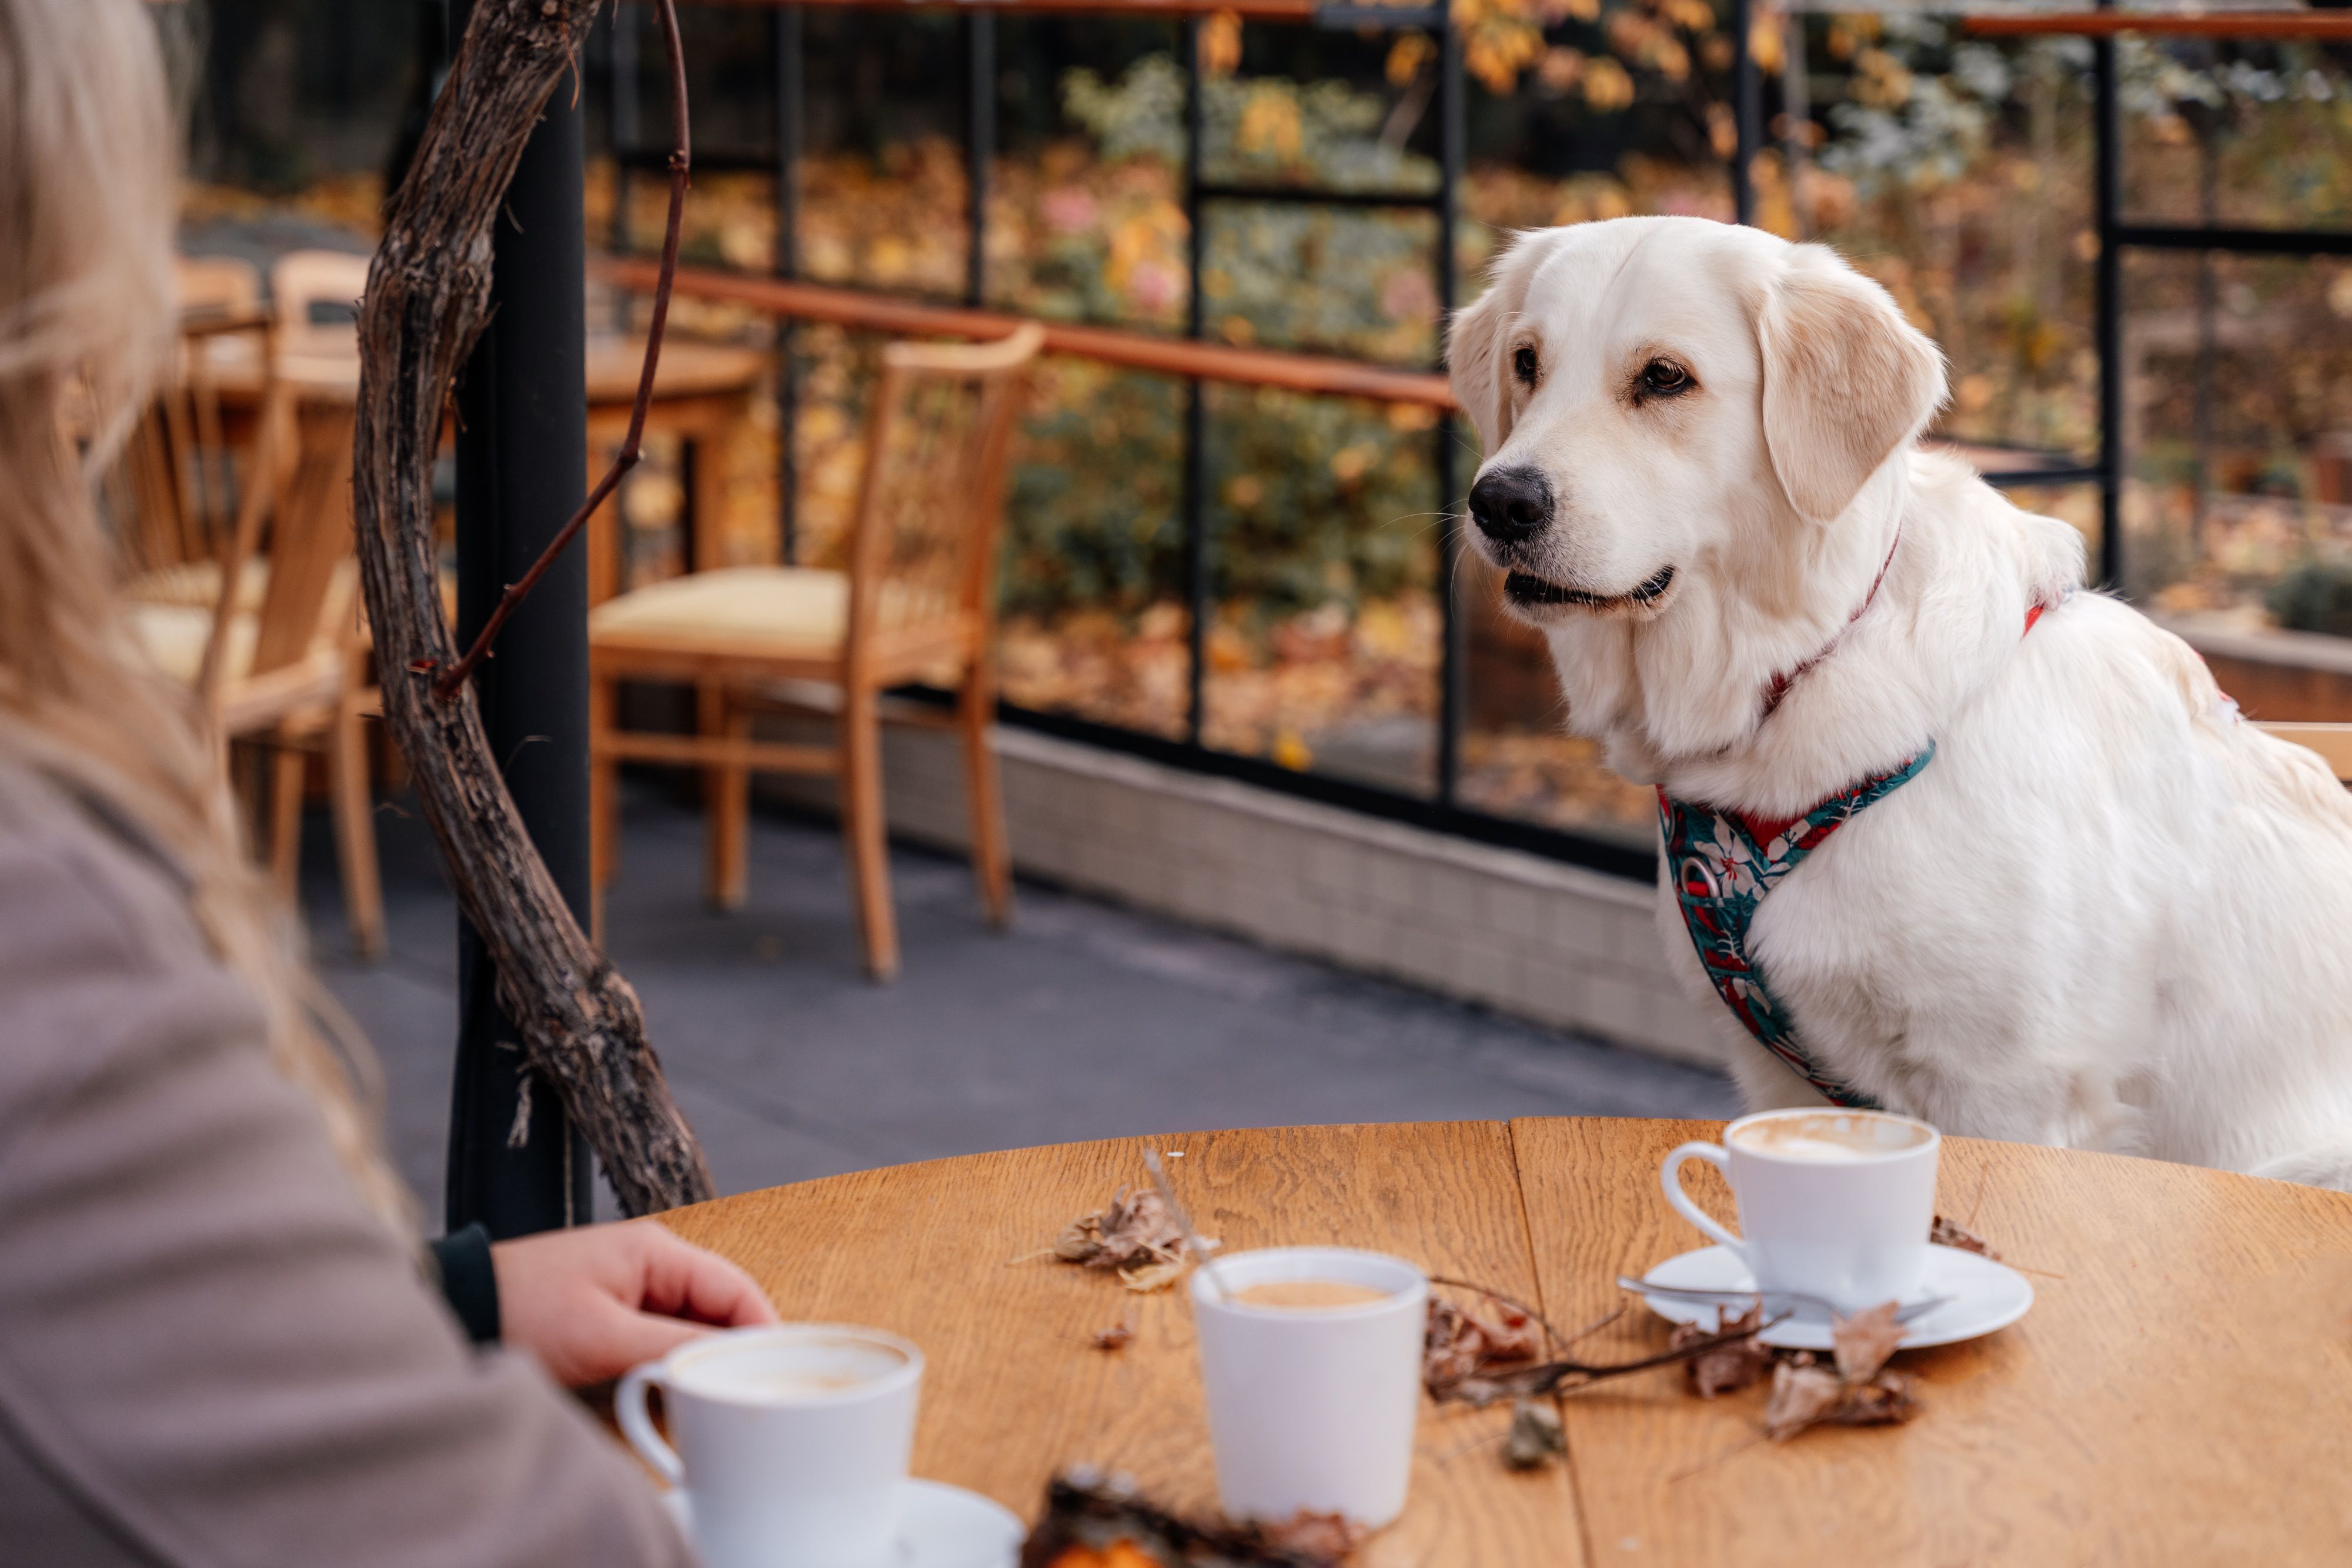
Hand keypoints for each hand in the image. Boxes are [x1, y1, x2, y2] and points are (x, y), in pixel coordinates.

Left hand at [490, 1219, 777, 1387]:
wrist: (458, 1307)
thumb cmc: (522, 1310)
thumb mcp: (604, 1336)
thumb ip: (673, 1348)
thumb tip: (730, 1364)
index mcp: (657, 1251)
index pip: (736, 1289)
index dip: (764, 1331)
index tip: (782, 1373)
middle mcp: (653, 1262)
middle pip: (720, 1308)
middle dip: (736, 1349)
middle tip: (752, 1393)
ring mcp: (634, 1286)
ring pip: (693, 1325)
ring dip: (704, 1358)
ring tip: (719, 1396)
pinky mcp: (615, 1311)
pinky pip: (664, 1335)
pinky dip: (676, 1361)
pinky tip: (680, 1390)